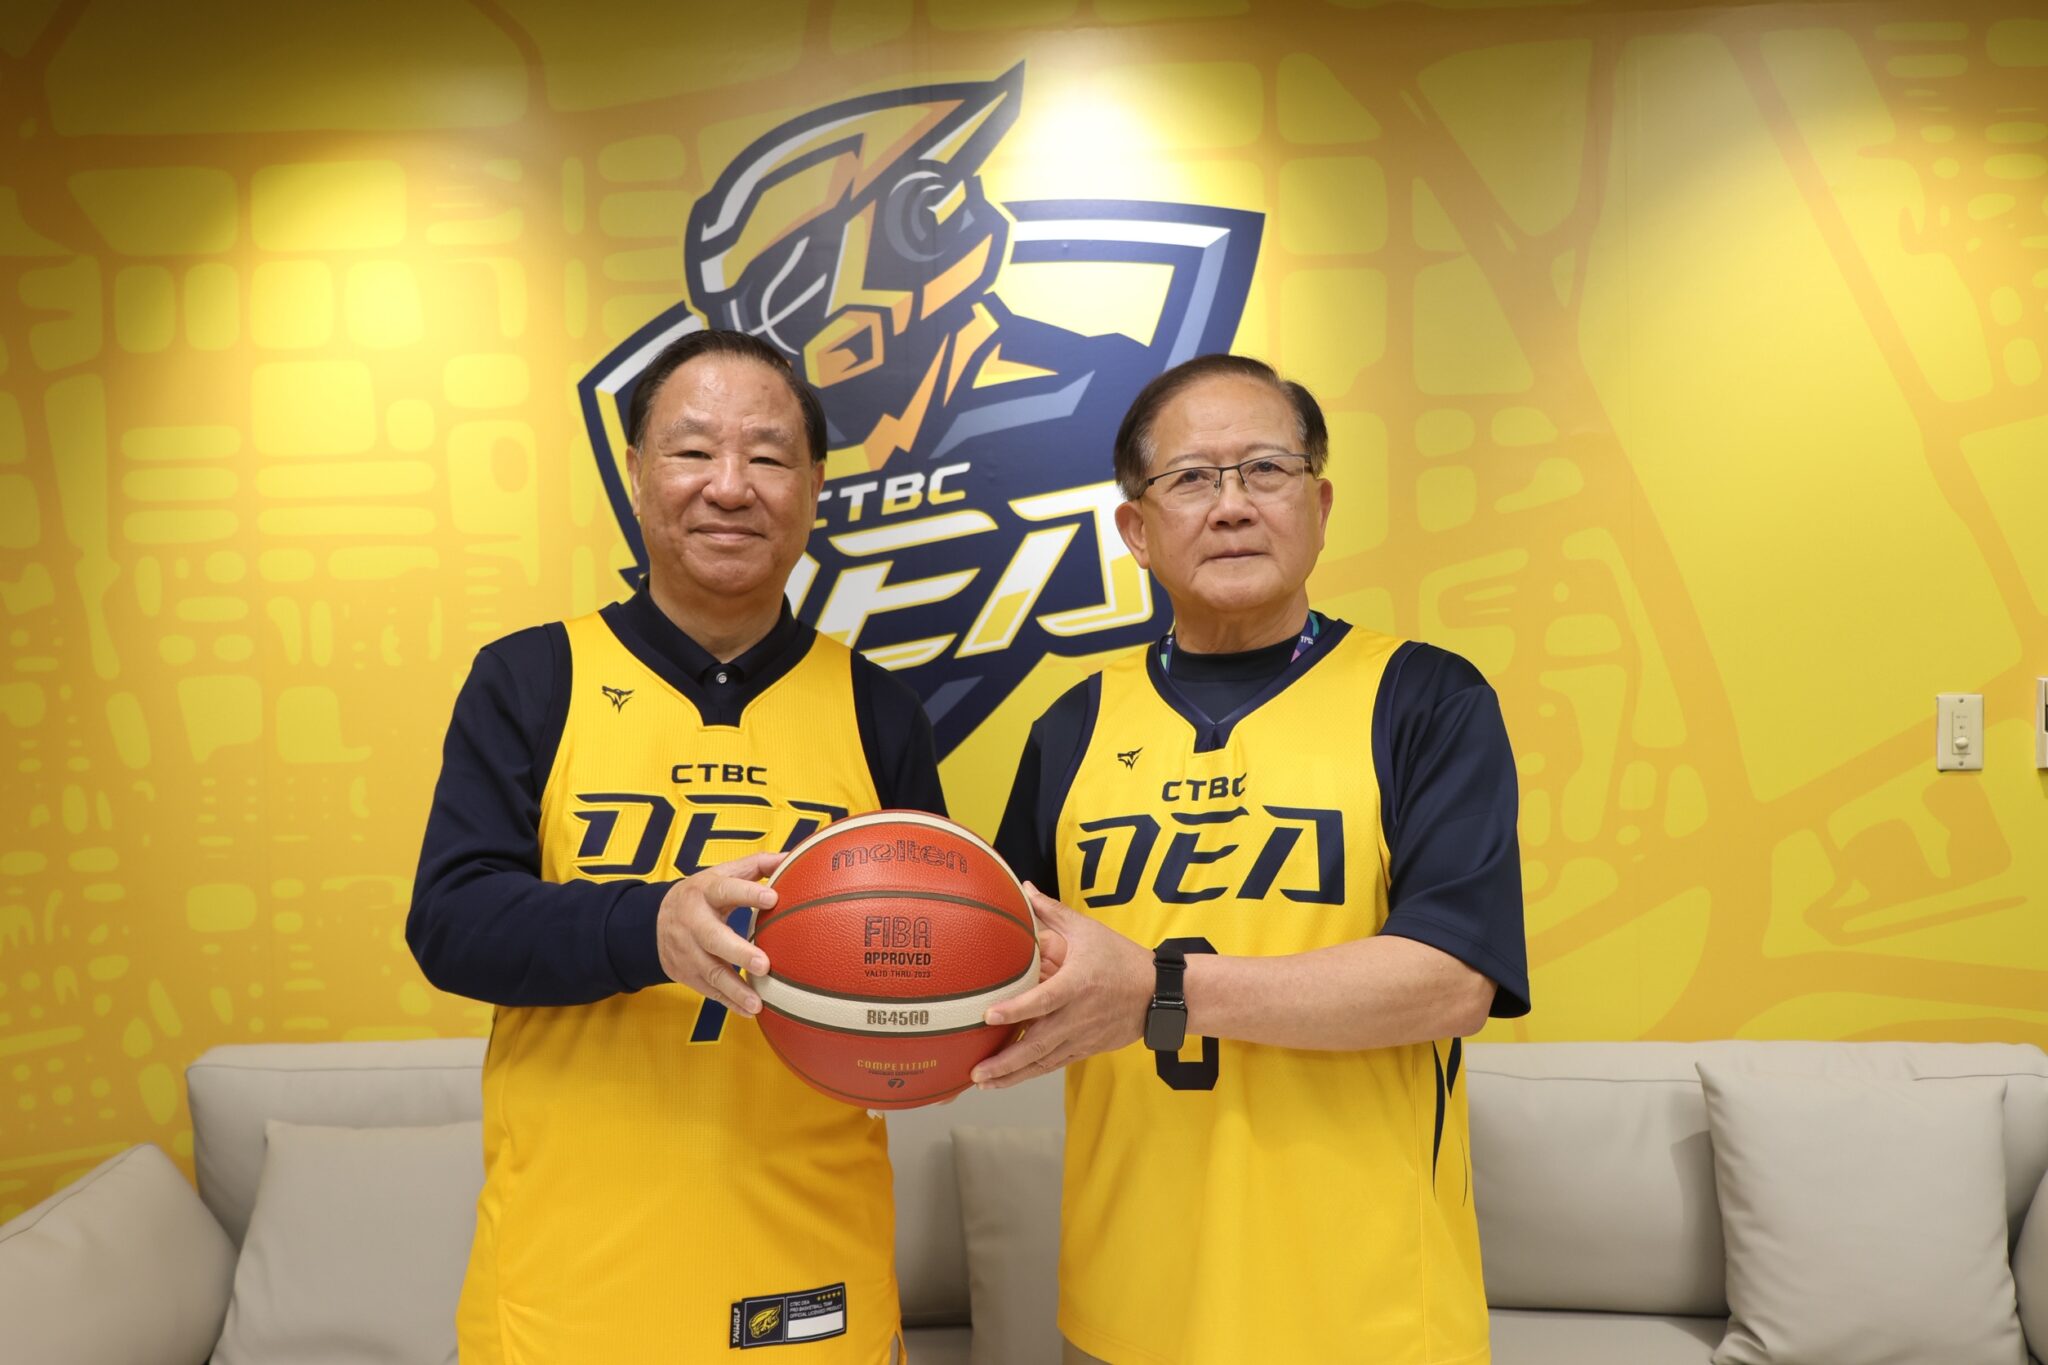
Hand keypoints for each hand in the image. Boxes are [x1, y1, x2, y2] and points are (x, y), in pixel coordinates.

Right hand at [655, 852, 784, 1015]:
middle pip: (713, 937)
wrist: (653, 922)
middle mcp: (693, 921)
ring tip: (758, 1003)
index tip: (773, 898)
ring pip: (710, 971)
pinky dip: (729, 1002)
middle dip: (738, 952)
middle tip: (764, 964)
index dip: (747, 893)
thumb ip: (757, 865)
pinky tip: (750, 1011)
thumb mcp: (722, 874)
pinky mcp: (686, 973)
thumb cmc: (703, 895)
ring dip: (735, 989)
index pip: (725, 889)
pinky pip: (709, 990)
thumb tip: (792, 857)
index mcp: (705, 891)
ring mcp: (687, 951)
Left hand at [970, 884, 1152, 1088]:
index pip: (1044, 1000)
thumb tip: (1025, 888)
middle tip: (975, 1072)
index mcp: (1078, 984)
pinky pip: (1054, 1064)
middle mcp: (1078, 1016)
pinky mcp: (1085, 1049)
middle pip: (1038, 1043)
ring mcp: (1082, 1037)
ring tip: (983, 1082)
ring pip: (1043, 1061)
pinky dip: (1030, 1073)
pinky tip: (1007, 1079)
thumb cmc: (1122, 959)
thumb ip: (1053, 911)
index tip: (989, 1015)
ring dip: (1012, 1074)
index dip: (1017, 1009)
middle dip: (1005, 1061)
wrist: (1160, 995)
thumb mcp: (1089, 931)